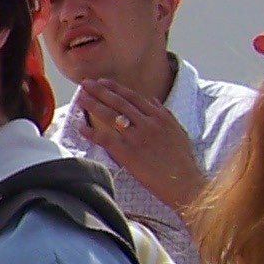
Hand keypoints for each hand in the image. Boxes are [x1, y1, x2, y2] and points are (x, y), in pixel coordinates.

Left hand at [79, 78, 207, 212]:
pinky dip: (92, 132)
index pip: (133, 97)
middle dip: (100, 91)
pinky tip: (80, 127)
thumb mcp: (177, 130)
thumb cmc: (181, 159)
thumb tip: (151, 99)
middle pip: (119, 102)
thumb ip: (164, 113)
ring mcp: (137, 137)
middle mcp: (148, 123)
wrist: (183, 181)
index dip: (115, 88)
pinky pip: (105, 139)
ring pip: (110, 116)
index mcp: (160, 116)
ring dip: (93, 104)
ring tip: (80, 98)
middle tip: (85, 83)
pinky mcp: (128, 153)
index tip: (102, 81)